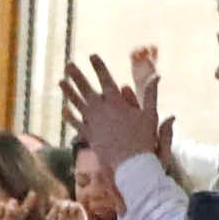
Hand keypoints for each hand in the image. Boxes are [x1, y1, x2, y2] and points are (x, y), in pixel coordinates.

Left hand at [62, 53, 167, 175]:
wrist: (131, 164)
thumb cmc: (144, 139)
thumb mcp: (150, 114)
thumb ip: (150, 94)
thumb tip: (157, 75)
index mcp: (116, 102)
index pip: (105, 79)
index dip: (98, 66)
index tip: (92, 55)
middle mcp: (101, 110)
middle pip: (86, 88)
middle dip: (77, 75)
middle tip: (69, 64)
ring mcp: (92, 123)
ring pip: (77, 103)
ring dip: (69, 92)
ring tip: (61, 81)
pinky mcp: (89, 135)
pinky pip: (76, 123)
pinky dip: (69, 116)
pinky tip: (64, 109)